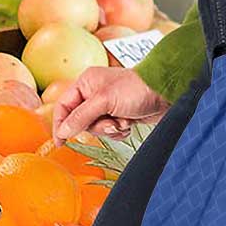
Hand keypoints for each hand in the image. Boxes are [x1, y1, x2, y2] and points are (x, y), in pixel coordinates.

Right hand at [52, 67, 169, 143]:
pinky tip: (129, 124)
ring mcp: (107, 105)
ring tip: (123, 121)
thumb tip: (63, 131)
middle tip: (111, 123)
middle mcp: (94, 93)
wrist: (166, 93)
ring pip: (96, 128)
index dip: (60, 124)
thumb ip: (81, 116)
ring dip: (110, 129)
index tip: (60, 142)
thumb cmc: (136, 89)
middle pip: (80, 121)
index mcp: (86, 83)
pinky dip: (119, 131)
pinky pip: (110, 131)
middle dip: (96, 126)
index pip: (64, 106)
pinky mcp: (119, 115)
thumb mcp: (104, 101)